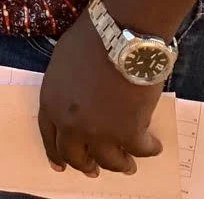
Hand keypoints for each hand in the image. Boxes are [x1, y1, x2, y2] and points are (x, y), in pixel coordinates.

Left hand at [35, 11, 165, 176]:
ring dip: (119, 164)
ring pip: (108, 161)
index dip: (56, 154)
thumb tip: (77, 100)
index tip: (62, 166)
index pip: (49, 137)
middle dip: (86, 165)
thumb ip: (65, 89)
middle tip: (94, 169)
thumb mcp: (62, 63)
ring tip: (128, 165)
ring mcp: (100, 132)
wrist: (120, 35)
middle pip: (75, 155)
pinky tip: (154, 145)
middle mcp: (71, 124)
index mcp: (51, 103)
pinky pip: (140, 150)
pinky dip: (149, 149)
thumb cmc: (91, 38)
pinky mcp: (129, 133)